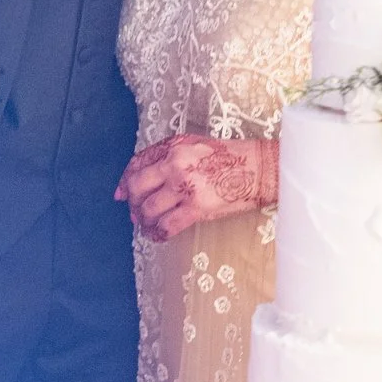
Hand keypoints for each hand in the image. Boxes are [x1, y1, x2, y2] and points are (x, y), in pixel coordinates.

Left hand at [117, 136, 276, 240]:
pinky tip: (158, 235)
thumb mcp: (196, 146)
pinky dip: (158, 233)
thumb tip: (143, 179)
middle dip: (132, 203)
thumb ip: (170, 157)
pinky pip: (167, 225)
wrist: (260, 168)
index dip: (125, 181)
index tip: (121, 193)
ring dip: (144, 220)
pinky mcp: (197, 207)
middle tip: (135, 213)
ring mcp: (185, 186)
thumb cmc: (231, 157)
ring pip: (148, 208)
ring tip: (147, 226)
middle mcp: (174, 164)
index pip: (137, 163)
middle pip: (136, 187)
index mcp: (174, 146)